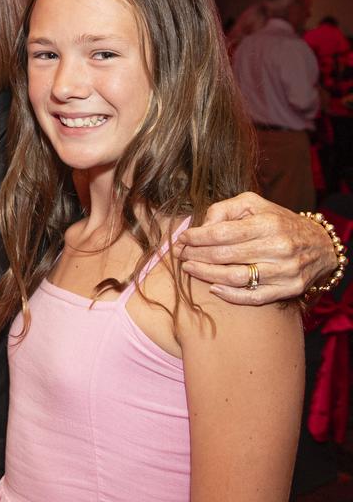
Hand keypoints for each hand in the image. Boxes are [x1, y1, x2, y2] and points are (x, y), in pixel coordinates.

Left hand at [175, 192, 337, 304]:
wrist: (321, 245)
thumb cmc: (278, 222)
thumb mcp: (254, 204)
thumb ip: (225, 209)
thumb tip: (202, 226)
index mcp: (268, 224)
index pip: (223, 233)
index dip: (197, 237)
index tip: (182, 238)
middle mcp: (278, 248)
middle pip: (225, 256)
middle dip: (196, 255)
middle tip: (179, 254)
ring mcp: (285, 271)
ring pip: (235, 278)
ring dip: (206, 274)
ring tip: (189, 268)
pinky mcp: (289, 289)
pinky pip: (253, 297)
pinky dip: (229, 294)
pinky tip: (213, 286)